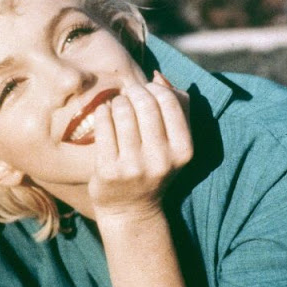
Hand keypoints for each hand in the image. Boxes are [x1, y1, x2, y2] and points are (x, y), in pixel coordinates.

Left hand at [88, 71, 192, 220]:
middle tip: (128, 95)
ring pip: (122, 111)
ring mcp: (133, 167)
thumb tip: (158, 77)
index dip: (155, 89)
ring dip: (118, 101)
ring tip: (117, 106)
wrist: (131, 209)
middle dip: (134, 92)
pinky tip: (106, 115)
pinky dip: (103, 112)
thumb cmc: (154, 166)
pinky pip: (103, 124)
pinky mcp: (108, 171)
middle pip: (145, 103)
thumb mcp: (174, 143)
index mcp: (183, 151)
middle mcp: (161, 160)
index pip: (169, 102)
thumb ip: (176, 108)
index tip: (147, 91)